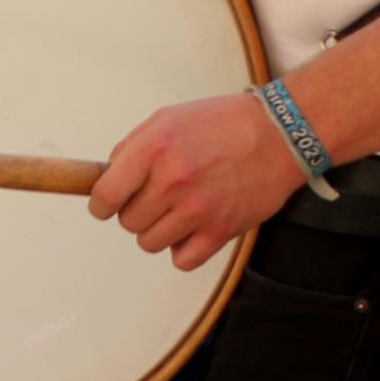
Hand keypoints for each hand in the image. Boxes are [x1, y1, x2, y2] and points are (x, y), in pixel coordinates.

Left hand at [91, 91, 306, 270]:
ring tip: (173, 212)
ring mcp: (199, 209)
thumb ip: (131, 149)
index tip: (105, 205)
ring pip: (150, 243)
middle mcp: (173, 181)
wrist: (278, 134)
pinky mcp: (223, 230)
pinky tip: (189, 230)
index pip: (106, 195)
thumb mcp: (166, 119)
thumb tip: (107, 178)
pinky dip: (181, 250)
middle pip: (128, 222)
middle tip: (152, 198)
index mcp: (153, 150)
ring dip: (156, 231)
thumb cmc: (221, 123)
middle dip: (133, 211)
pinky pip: (183, 260)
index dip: (101, 204)